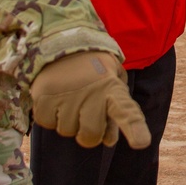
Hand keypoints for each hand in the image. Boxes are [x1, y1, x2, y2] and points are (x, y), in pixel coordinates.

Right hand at [31, 51, 150, 149]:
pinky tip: (55, 96)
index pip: (126, 111)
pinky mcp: (44, 96)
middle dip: (89, 133)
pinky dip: (50, 115)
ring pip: (66, 131)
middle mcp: (91, 92)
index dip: (134, 129)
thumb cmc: (94, 69)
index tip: (141, 143)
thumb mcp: (113, 83)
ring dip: (68, 121)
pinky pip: (46, 123)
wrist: (63, 41)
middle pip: (90, 136)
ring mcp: (66, 95)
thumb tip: (108, 141)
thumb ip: (117, 113)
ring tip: (70, 96)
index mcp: (112, 88)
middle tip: (86, 113)